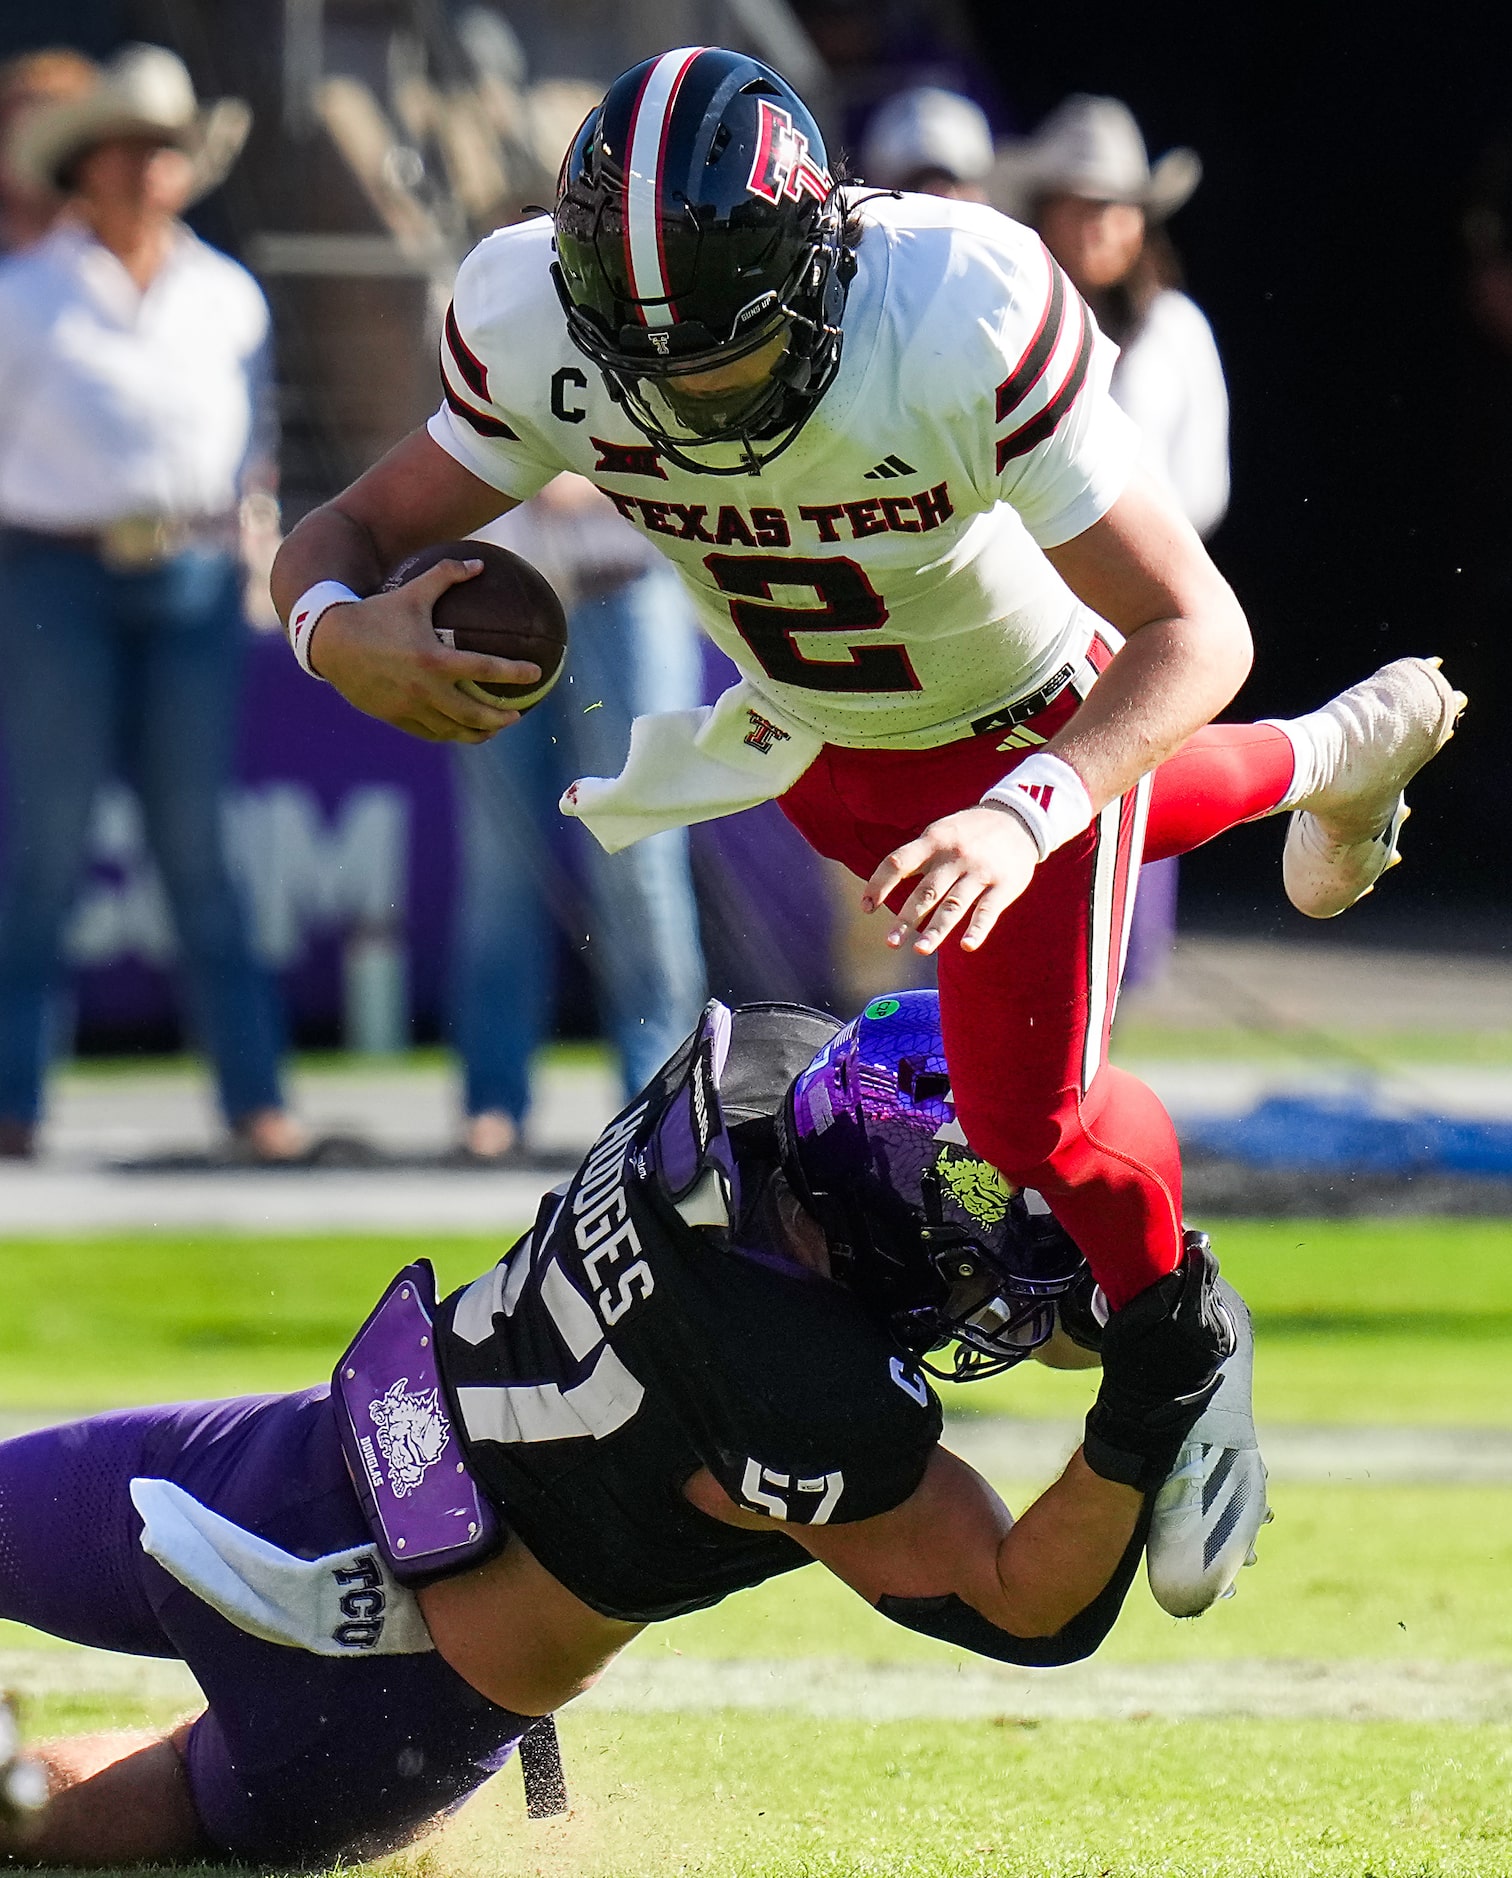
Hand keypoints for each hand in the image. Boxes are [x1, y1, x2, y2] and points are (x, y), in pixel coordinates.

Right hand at [308, 559, 540, 742]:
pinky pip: (429, 732)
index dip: (514, 673)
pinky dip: (449, 733)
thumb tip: (480, 564)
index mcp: (433, 659)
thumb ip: (447, 575)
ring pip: (452, 729)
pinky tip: (460, 730)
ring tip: (493, 729)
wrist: (330, 641)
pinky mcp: (395, 717)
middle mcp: (423, 689)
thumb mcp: (412, 591)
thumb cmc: (375, 612)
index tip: (536, 675)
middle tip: (517, 714)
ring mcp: (408, 707)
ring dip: (477, 732)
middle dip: (499, 717)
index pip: (485, 669)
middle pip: (473, 713)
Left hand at [862, 805, 1039, 954]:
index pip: (898, 862)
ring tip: (920, 950)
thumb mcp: (941, 833)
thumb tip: (883, 886)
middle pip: (926, 891)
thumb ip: (916, 857)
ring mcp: (980, 871)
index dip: (879, 885)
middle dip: (907, 918)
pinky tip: (966, 946)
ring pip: (954, 904)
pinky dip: (977, 929)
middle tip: (891, 943)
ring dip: (936, 929)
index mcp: (934, 841)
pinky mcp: (1004, 885)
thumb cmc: (969, 833)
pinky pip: (988, 910)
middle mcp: (955, 856)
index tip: (866, 907)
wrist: (1019, 819)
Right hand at [1082, 1236, 1234, 1490]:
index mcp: (1189, 1317)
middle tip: (1170, 1258)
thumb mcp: (1125, 1327)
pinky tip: (1178, 1314)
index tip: (1179, 1235)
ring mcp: (1222, 1337)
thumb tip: (1176, 1267)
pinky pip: (1213, 1311)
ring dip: (1194, 1286)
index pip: (1200, 1266)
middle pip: (1208, 1276)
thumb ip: (1153, 1293)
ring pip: (1211, 1293)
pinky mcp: (1225, 1344)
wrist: (1146, 1411)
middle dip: (1192, 1265)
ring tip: (1170, 1292)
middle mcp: (1212, 1326)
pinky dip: (1198, 1305)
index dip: (1191, 1246)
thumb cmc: (1128, 1365)